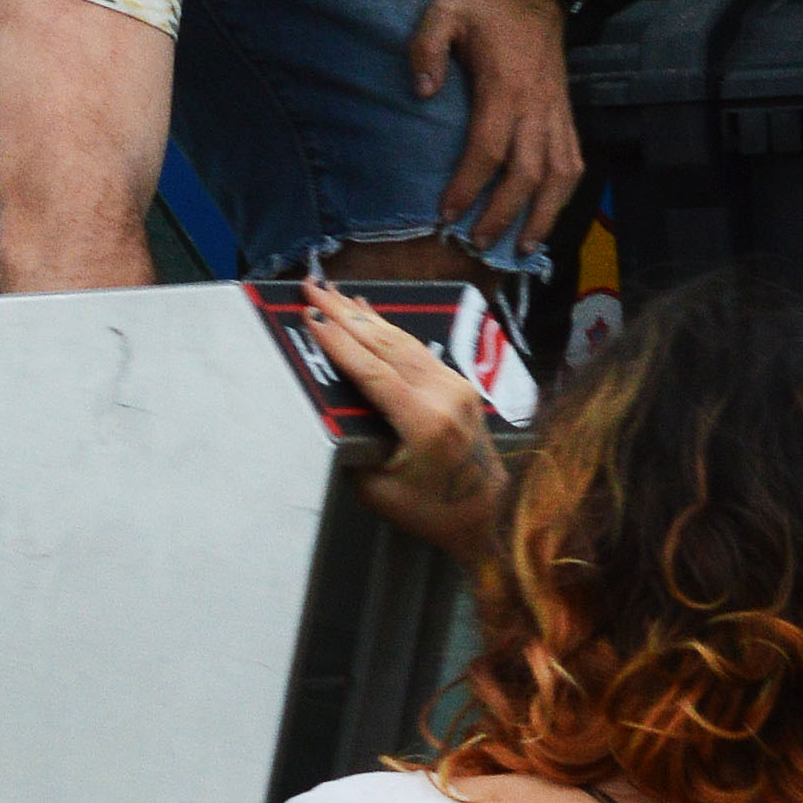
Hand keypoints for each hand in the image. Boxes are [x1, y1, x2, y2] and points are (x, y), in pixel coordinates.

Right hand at [301, 280, 510, 566]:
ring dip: (365, 315)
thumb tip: (326, 415)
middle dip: (344, 314)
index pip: (372, 372)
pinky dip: (388, 329)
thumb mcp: (380, 494)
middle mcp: (443, 395)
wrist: (491, 515)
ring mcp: (455, 386)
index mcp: (424, 422)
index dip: (338, 342)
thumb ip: (352, 453)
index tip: (311, 317)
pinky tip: (370, 313)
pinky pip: (417, 349)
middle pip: (386, 344)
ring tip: (332, 292)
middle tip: (311, 287)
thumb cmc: (434, 514)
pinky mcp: (459, 385)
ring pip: (402, 340)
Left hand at [407, 0, 582, 256]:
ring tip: (523, 248)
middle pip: (527, 174)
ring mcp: (556, 113)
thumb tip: (423, 93)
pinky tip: (548, 218)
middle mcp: (536, 107)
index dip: (469, 186)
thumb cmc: (482, 9)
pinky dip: (564, 195)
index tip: (448, 214)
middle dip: (504, 214)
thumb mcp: (444, 12)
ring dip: (543, 216)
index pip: (488, 148)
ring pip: (559, 176)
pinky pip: (572, 162)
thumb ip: (427, 48)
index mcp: (504, 87)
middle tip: (478, 243)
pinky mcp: (566, 115)